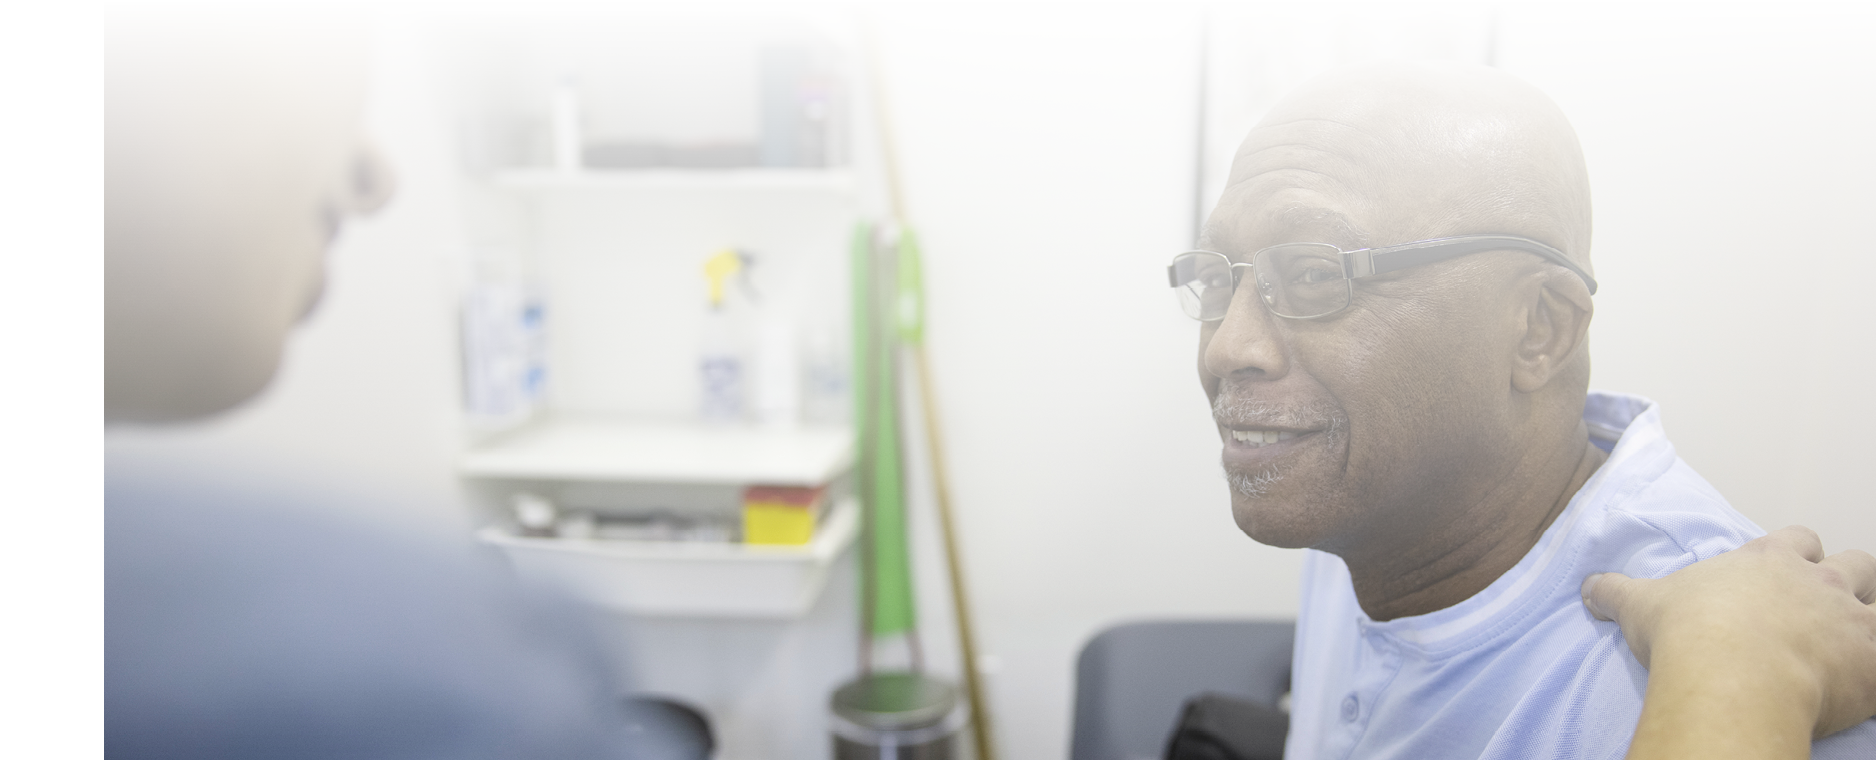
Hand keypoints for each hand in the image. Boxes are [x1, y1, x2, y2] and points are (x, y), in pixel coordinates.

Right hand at [1582, 525, 1875, 739]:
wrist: (1730, 676)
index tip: (1787, 572)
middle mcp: (1815, 579)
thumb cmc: (1690, 635)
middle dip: (1846, 579)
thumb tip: (1588, 587)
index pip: (1796, 540)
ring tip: (1854, 636)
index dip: (1796, 554)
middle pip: (1853, 562)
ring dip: (1871, 613)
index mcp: (1766, 560)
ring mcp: (1848, 616)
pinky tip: (1865, 673)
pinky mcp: (1871, 658)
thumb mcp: (1641, 605)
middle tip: (1828, 606)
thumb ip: (1616, 591)